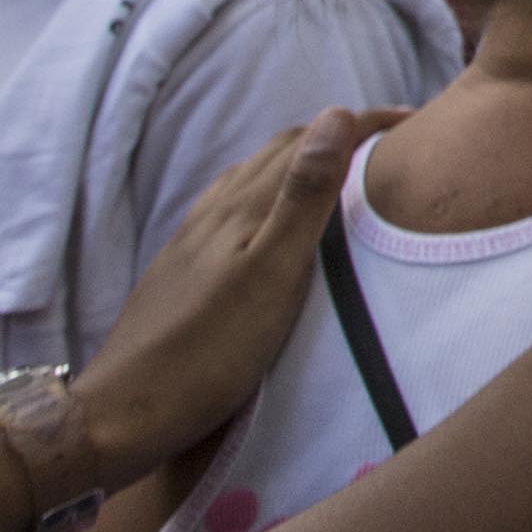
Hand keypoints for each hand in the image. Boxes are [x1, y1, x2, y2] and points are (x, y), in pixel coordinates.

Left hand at [71, 108, 405, 483]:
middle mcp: (214, 211)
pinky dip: (265, 195)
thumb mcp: (271, 275)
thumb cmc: (207, 355)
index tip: (412, 120)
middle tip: (385, 147)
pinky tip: (265, 225)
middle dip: (334, 136)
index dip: (362, 123)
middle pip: (279, 151)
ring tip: (338, 177)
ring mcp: (190, 241)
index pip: (309, 140)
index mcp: (242, 206)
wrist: (118, 416)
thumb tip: (335, 115)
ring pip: (250, 178)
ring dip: (299, 163)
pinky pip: (229, 208)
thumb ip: (304, 197)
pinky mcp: (177, 271)